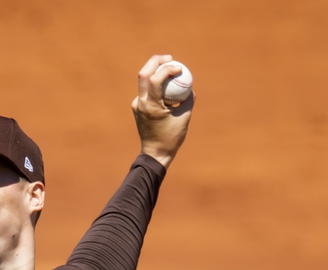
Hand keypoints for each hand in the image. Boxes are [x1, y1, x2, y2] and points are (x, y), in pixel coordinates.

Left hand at [132, 54, 194, 168]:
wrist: (155, 153)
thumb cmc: (171, 138)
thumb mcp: (184, 118)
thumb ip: (188, 100)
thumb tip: (190, 86)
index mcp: (151, 106)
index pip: (154, 79)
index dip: (167, 68)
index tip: (179, 68)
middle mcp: (140, 103)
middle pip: (143, 73)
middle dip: (156, 61)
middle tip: (170, 58)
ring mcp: (137, 105)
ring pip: (143, 80)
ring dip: (155, 70)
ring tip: (170, 68)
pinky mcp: (137, 107)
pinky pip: (146, 90)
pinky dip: (156, 83)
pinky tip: (166, 84)